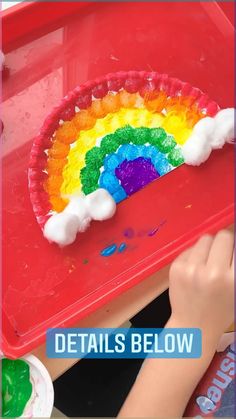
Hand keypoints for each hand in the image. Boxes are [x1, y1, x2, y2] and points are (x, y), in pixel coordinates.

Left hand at [168, 230, 233, 344]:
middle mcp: (213, 273)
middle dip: (224, 244)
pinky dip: (194, 256)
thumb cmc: (220, 309)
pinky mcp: (176, 267)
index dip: (234, 249)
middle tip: (222, 256)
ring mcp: (192, 269)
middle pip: (223, 236)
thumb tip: (233, 241)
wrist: (193, 327)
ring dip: (209, 248)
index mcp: (233, 280)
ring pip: (205, 239)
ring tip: (208, 263)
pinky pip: (190, 248)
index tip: (231, 254)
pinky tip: (195, 270)